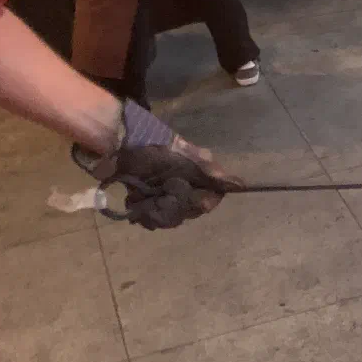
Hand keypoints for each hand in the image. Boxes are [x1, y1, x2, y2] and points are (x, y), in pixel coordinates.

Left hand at [74, 101, 243, 229]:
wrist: (120, 143)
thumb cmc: (155, 147)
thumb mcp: (184, 158)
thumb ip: (211, 173)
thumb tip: (242, 185)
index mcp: (199, 175)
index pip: (209, 200)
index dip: (195, 201)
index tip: (181, 191)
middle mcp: (186, 186)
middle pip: (187, 212)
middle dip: (170, 206)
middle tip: (158, 191)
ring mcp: (167, 195)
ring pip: (169, 218)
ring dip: (153, 210)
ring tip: (140, 197)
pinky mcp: (149, 200)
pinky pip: (152, 218)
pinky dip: (142, 212)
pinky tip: (135, 201)